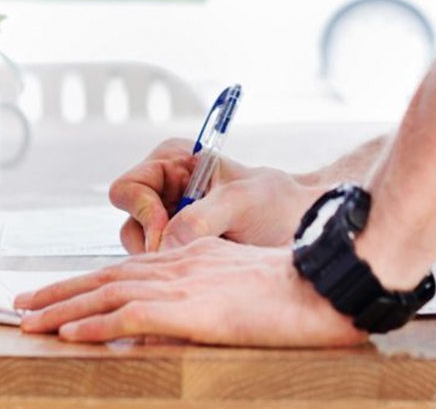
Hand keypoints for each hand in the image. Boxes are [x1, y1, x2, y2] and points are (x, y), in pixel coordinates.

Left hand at [15, 237, 364, 346]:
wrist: (321, 284)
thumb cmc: (289, 285)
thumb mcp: (236, 279)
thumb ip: (200, 289)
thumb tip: (172, 311)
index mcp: (184, 257)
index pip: (121, 269)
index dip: (83, 281)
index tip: (54, 293)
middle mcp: (173, 265)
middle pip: (103, 278)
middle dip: (58, 292)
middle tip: (22, 305)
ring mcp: (179, 285)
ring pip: (105, 294)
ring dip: (62, 309)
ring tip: (28, 321)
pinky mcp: (188, 309)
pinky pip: (129, 316)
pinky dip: (95, 324)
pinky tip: (69, 334)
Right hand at [108, 138, 320, 252]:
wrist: (307, 230)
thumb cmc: (279, 204)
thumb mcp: (241, 202)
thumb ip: (200, 219)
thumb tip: (165, 244)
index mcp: (172, 162)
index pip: (128, 187)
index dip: (143, 212)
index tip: (168, 234)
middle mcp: (163, 191)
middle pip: (130, 222)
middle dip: (154, 242)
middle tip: (186, 256)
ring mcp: (169, 222)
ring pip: (141, 249)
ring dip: (166, 260)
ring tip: (206, 260)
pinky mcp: (178, 250)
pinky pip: (159, 266)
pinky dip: (175, 272)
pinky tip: (204, 271)